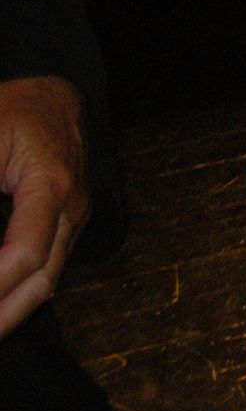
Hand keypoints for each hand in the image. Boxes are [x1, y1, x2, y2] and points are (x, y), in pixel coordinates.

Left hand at [0, 76, 90, 338]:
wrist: (54, 93)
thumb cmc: (14, 109)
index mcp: (52, 183)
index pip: (26, 252)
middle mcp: (71, 207)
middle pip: (43, 279)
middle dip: (2, 317)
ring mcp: (73, 217)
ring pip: (48, 280)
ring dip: (10, 312)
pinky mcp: (66, 222)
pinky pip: (46, 268)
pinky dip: (17, 293)